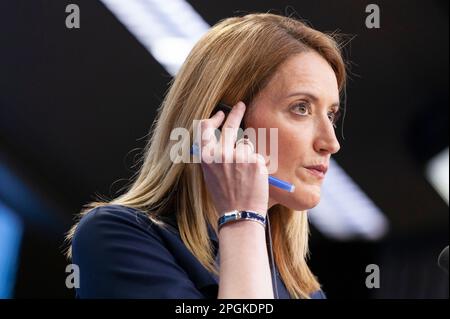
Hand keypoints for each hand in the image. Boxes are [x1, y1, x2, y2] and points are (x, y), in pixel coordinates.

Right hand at [198, 101, 268, 215]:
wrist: (240, 214)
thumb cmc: (225, 197)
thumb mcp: (211, 175)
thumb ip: (213, 156)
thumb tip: (222, 138)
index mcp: (206, 157)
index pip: (205, 128)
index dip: (213, 118)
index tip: (220, 114)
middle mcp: (221, 154)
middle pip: (230, 125)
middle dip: (237, 112)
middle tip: (241, 105)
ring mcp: (238, 156)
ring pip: (247, 144)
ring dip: (248, 153)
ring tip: (246, 174)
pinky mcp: (255, 161)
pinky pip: (258, 155)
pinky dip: (258, 164)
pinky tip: (253, 178)